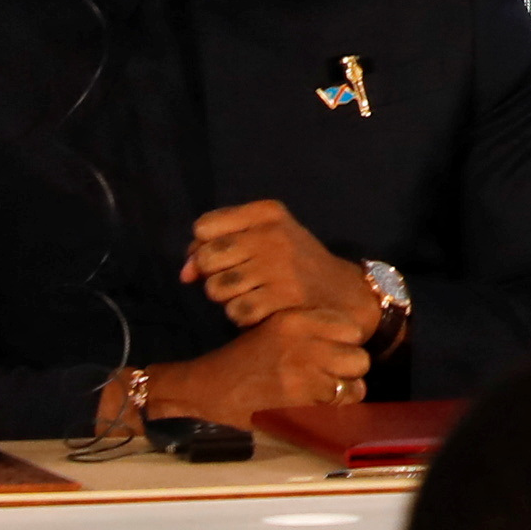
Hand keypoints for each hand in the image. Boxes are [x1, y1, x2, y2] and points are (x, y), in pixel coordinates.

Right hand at [111, 316, 376, 432]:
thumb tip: (349, 342)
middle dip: (350, 370)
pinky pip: (337, 405)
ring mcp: (303, 372)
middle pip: (359, 356)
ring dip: (344, 391)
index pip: (350, 327)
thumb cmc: (242, 359)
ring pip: (353, 382)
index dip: (348, 342)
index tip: (337, 350)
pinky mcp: (299, 400)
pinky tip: (315, 407)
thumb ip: (310, 333)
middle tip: (333, 376)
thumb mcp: (275, 330)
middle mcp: (304, 341)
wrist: (206, 387)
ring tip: (325, 394)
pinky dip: (332, 409)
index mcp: (296, 320)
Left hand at [186, 200, 384, 337]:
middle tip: (239, 281)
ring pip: (216, 288)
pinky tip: (262, 311)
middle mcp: (273, 234)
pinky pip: (235, 312)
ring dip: (227, 299)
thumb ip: (217, 246)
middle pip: (207, 257)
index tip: (225, 259)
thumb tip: (185, 274)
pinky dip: (243, 317)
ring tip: (252, 295)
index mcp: (267, 212)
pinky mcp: (283, 299)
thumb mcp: (263, 240)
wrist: (346, 295)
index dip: (205, 247)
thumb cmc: (294, 265)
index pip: (204, 227)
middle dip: (213, 276)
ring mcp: (279, 267)